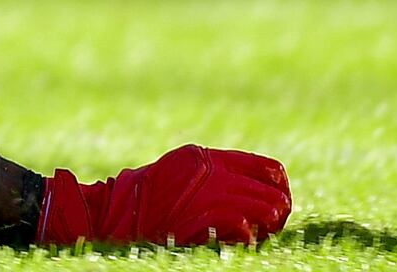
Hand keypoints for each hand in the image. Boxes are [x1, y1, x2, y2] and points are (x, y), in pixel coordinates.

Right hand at [37, 146, 290, 246]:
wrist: (116, 212)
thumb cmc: (147, 193)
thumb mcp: (182, 169)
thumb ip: (214, 172)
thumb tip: (257, 186)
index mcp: (208, 158)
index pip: (268, 169)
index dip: (280, 186)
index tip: (280, 197)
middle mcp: (212, 173)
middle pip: (269, 191)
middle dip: (278, 208)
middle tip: (275, 220)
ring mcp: (209, 195)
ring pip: (262, 209)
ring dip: (268, 223)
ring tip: (265, 229)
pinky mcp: (203, 218)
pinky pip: (242, 228)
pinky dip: (248, 236)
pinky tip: (245, 238)